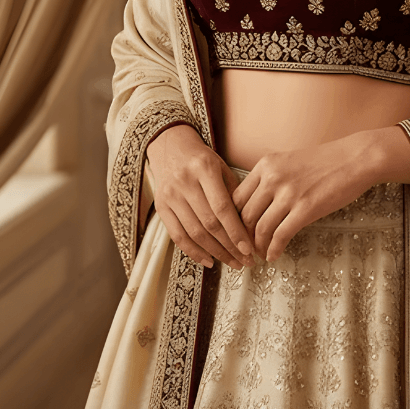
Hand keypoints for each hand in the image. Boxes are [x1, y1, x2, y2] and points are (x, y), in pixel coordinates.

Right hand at [147, 124, 253, 269]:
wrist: (170, 145)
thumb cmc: (201, 158)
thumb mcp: (221, 167)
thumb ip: (233, 193)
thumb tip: (249, 226)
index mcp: (204, 169)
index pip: (222, 208)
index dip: (236, 232)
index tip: (249, 249)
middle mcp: (185, 182)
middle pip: (209, 223)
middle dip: (229, 247)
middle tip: (245, 261)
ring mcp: (170, 195)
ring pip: (194, 233)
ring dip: (215, 253)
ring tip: (232, 263)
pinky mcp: (160, 206)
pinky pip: (177, 236)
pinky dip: (193, 252)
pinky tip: (209, 261)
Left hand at [231, 127, 409, 262]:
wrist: (355, 159)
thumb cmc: (325, 161)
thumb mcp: (289, 161)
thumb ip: (270, 179)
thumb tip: (256, 206)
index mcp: (266, 165)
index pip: (236, 197)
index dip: (234, 219)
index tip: (238, 232)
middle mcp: (272, 178)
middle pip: (245, 215)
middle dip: (243, 237)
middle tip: (247, 249)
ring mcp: (288, 193)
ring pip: (260, 228)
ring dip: (258, 246)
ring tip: (261, 254)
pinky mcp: (305, 209)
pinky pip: (280, 235)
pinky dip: (274, 249)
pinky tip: (274, 256)